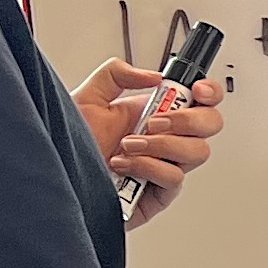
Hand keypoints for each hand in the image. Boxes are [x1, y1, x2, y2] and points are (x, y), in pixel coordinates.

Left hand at [76, 59, 225, 225]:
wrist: (57, 176)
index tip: (196, 90)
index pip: (201, 100)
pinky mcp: (159, 193)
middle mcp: (165, 139)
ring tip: (129, 145)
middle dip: (187, 119)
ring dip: (162, 144)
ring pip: (197, 152)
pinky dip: (148, 166)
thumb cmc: (69, 145)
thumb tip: (153, 76)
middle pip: (211, 125)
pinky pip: (174, 177)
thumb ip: (117, 73)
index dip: (209, 92)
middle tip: (155, 121)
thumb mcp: (88, 97)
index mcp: (155, 113)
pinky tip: (123, 164)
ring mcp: (165, 166)